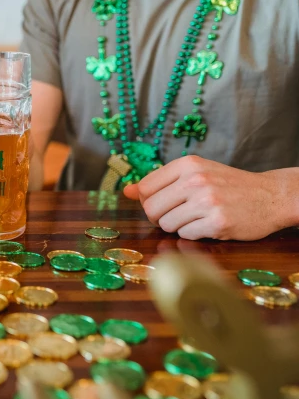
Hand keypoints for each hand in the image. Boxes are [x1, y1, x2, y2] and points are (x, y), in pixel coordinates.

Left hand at [123, 156, 297, 240]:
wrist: (271, 196)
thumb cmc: (228, 185)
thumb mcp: (195, 173)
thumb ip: (160, 182)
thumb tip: (126, 191)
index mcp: (188, 164)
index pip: (145, 188)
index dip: (149, 201)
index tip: (163, 203)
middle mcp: (195, 180)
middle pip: (151, 209)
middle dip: (159, 217)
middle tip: (178, 215)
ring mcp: (207, 201)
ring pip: (166, 224)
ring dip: (177, 226)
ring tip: (196, 218)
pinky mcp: (218, 222)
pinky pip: (186, 235)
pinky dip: (193, 234)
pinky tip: (209, 225)